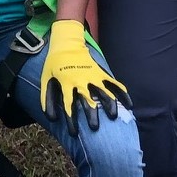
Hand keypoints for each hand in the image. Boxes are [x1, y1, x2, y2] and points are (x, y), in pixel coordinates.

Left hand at [39, 20, 130, 135]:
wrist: (67, 43)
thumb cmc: (55, 64)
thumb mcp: (46, 78)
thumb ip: (48, 98)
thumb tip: (51, 118)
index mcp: (67, 83)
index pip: (69, 105)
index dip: (71, 121)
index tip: (74, 133)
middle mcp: (81, 81)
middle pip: (88, 100)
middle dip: (92, 115)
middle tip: (94, 128)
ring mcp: (93, 76)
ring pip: (104, 92)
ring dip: (109, 104)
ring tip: (113, 116)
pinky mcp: (101, 73)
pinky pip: (114, 84)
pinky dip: (123, 93)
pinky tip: (130, 105)